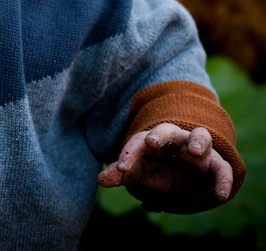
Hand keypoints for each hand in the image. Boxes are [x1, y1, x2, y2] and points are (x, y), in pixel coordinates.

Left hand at [98, 123, 232, 210]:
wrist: (185, 176)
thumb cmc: (156, 170)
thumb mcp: (137, 173)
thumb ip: (121, 174)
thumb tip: (100, 180)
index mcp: (152, 141)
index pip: (138, 142)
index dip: (129, 153)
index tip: (122, 169)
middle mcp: (175, 141)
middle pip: (168, 130)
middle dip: (160, 134)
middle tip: (152, 142)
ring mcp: (197, 151)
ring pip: (201, 136)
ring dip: (198, 141)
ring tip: (194, 152)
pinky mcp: (215, 166)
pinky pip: (223, 168)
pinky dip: (224, 179)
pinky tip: (222, 195)